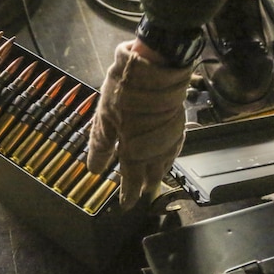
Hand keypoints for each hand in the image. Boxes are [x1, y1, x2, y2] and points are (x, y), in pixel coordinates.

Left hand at [87, 41, 191, 209]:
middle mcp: (155, 147)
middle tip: (145, 194)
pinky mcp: (178, 120)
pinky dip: (170, 154)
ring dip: (160, 171)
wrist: (154, 67)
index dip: (129, 194)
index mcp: (134, 149)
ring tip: (156, 178)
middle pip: (152, 171)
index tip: (126, 206)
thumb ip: (101, 146)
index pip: (131, 178)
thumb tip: (95, 172)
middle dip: (147, 183)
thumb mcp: (104, 119)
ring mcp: (169, 134)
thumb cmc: (125, 92)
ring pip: (166, 160)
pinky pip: (175, 145)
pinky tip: (168, 151)